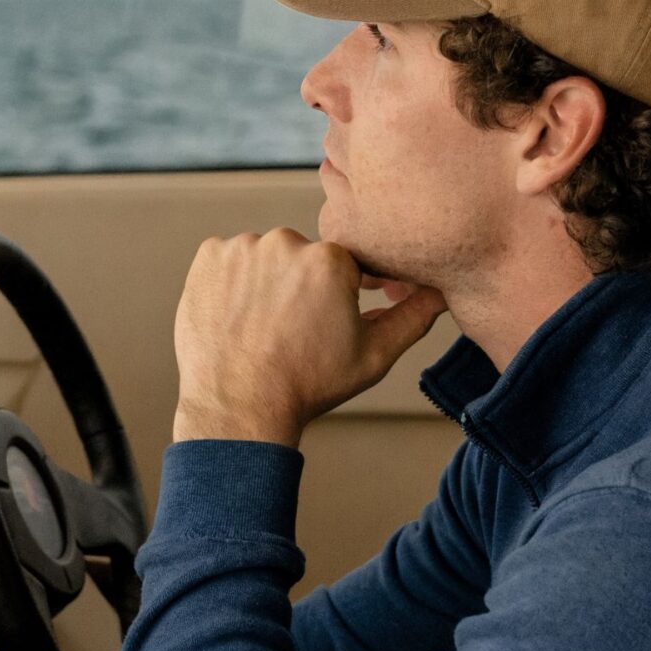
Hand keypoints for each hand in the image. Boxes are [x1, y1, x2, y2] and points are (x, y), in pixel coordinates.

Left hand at [172, 229, 448, 445]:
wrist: (239, 408)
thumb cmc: (309, 385)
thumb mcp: (373, 356)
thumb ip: (413, 317)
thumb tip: (442, 292)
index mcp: (331, 260)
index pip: (344, 266)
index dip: (337, 297)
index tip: (323, 325)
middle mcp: (287, 242)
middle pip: (302, 258)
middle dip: (300, 287)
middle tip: (292, 332)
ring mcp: (243, 248)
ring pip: (265, 257)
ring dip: (266, 282)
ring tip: (263, 327)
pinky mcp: (209, 257)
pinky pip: (228, 258)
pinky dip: (232, 281)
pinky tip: (238, 316)